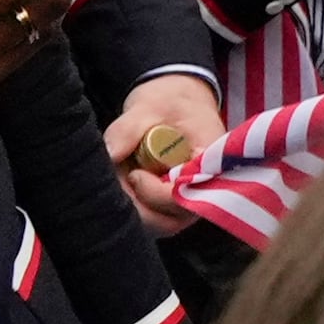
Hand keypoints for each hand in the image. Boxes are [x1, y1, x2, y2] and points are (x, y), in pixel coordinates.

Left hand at [106, 71, 223, 239]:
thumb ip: (128, 129)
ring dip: (135, 207)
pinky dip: (136, 206)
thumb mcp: (149, 105)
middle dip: (139, 206)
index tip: (134, 174)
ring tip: (123, 176)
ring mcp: (192, 198)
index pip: (187, 196)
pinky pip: (157, 217)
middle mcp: (207, 187)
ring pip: (163, 223)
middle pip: (174, 219)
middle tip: (121, 179)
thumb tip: (110, 154)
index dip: (155, 193)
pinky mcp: (177, 203)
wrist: (179, 100)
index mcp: (213, 162)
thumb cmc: (171, 102)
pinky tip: (126, 183)